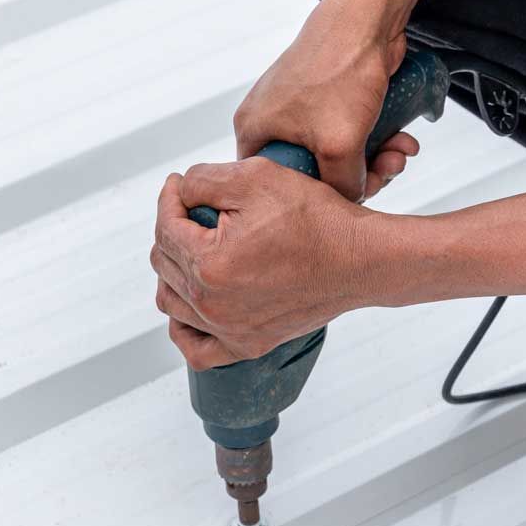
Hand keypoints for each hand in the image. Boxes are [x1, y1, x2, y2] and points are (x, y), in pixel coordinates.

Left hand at [151, 160, 382, 370]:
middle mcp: (213, 305)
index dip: (169, 198)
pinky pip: (197, 349)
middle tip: (193, 210)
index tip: (180, 185)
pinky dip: (185, 328)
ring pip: (171, 302)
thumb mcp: (256, 177)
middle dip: (172, 229)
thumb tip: (180, 190)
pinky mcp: (249, 344)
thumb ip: (203, 179)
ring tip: (192, 248)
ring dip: (173, 270)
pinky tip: (192, 305)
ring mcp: (230, 330)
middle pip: (163, 262)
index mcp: (208, 265)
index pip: (165, 227)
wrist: (361, 259)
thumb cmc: (316, 219)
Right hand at [234, 0, 411, 202]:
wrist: (366, 19)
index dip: (311, 196)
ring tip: (401, 151)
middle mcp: (272, 119)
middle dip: (357, 175)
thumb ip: (340, 187)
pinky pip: (349, 133)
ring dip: (375, 159)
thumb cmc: (340, 72)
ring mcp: (301, 107)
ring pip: (337, 154)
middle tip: (386, 171)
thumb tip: (351, 199)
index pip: (275, 183)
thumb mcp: (338, 147)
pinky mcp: (328, 98)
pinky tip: (402, 139)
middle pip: (312, 171)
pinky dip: (377, 140)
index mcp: (254, 129)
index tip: (346, 193)